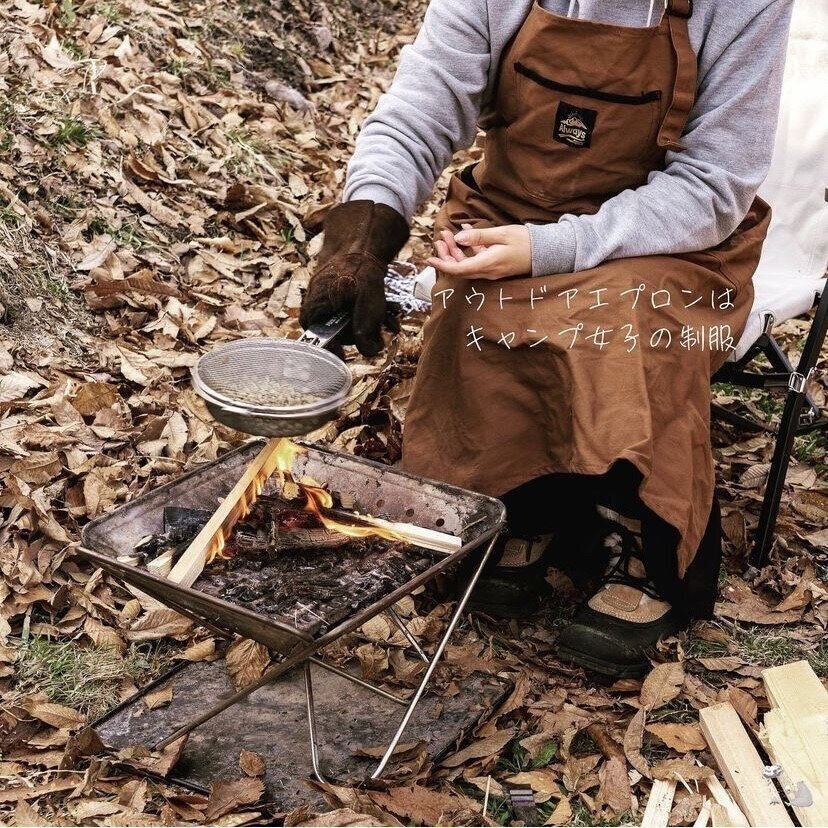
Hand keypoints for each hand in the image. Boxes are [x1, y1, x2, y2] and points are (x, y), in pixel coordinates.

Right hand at [299, 200, 408, 356]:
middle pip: (336, 328)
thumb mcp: (368, 308)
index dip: (331, 348)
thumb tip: (370, 352)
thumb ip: (365, 334)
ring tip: (390, 321)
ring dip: (370, 321)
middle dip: (360, 332)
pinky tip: (389, 310)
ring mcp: (327, 291)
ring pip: (348, 316)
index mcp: (316, 307)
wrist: (362, 237)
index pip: (316, 337)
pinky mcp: (339, 284)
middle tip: (378, 334)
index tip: (346, 355)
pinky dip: (369, 308)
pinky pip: (352, 303)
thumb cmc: (362, 272)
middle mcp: (317, 300)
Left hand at [427, 223, 530, 279]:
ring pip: (467, 264)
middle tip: (439, 237)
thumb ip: (479, 237)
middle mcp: (487, 271)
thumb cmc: (525, 241)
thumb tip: (458, 237)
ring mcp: (491, 270)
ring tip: (447, 234)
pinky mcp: (495, 267)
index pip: (458, 270)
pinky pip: (477, 260)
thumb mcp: (501, 234)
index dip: (442, 265)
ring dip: (455, 250)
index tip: (429, 259)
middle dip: (446, 254)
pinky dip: (469, 248)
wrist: (546, 252)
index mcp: (487, 264)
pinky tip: (466, 232)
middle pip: (460, 267)